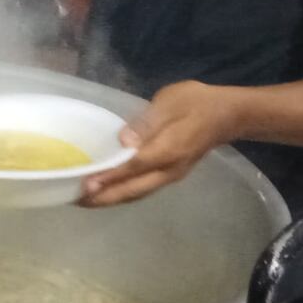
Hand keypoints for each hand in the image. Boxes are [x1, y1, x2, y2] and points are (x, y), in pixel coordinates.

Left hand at [81, 80, 241, 207]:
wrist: (228, 115)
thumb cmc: (197, 102)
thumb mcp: (171, 102)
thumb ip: (147, 122)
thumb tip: (124, 139)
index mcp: (169, 150)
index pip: (133, 167)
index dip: (109, 177)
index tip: (85, 185)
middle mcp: (169, 170)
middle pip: (133, 190)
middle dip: (104, 198)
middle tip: (74, 200)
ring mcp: (171, 175)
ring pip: (138, 193)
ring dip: (111, 199)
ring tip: (84, 200)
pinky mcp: (170, 174)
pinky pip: (143, 189)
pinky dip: (123, 193)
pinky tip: (108, 191)